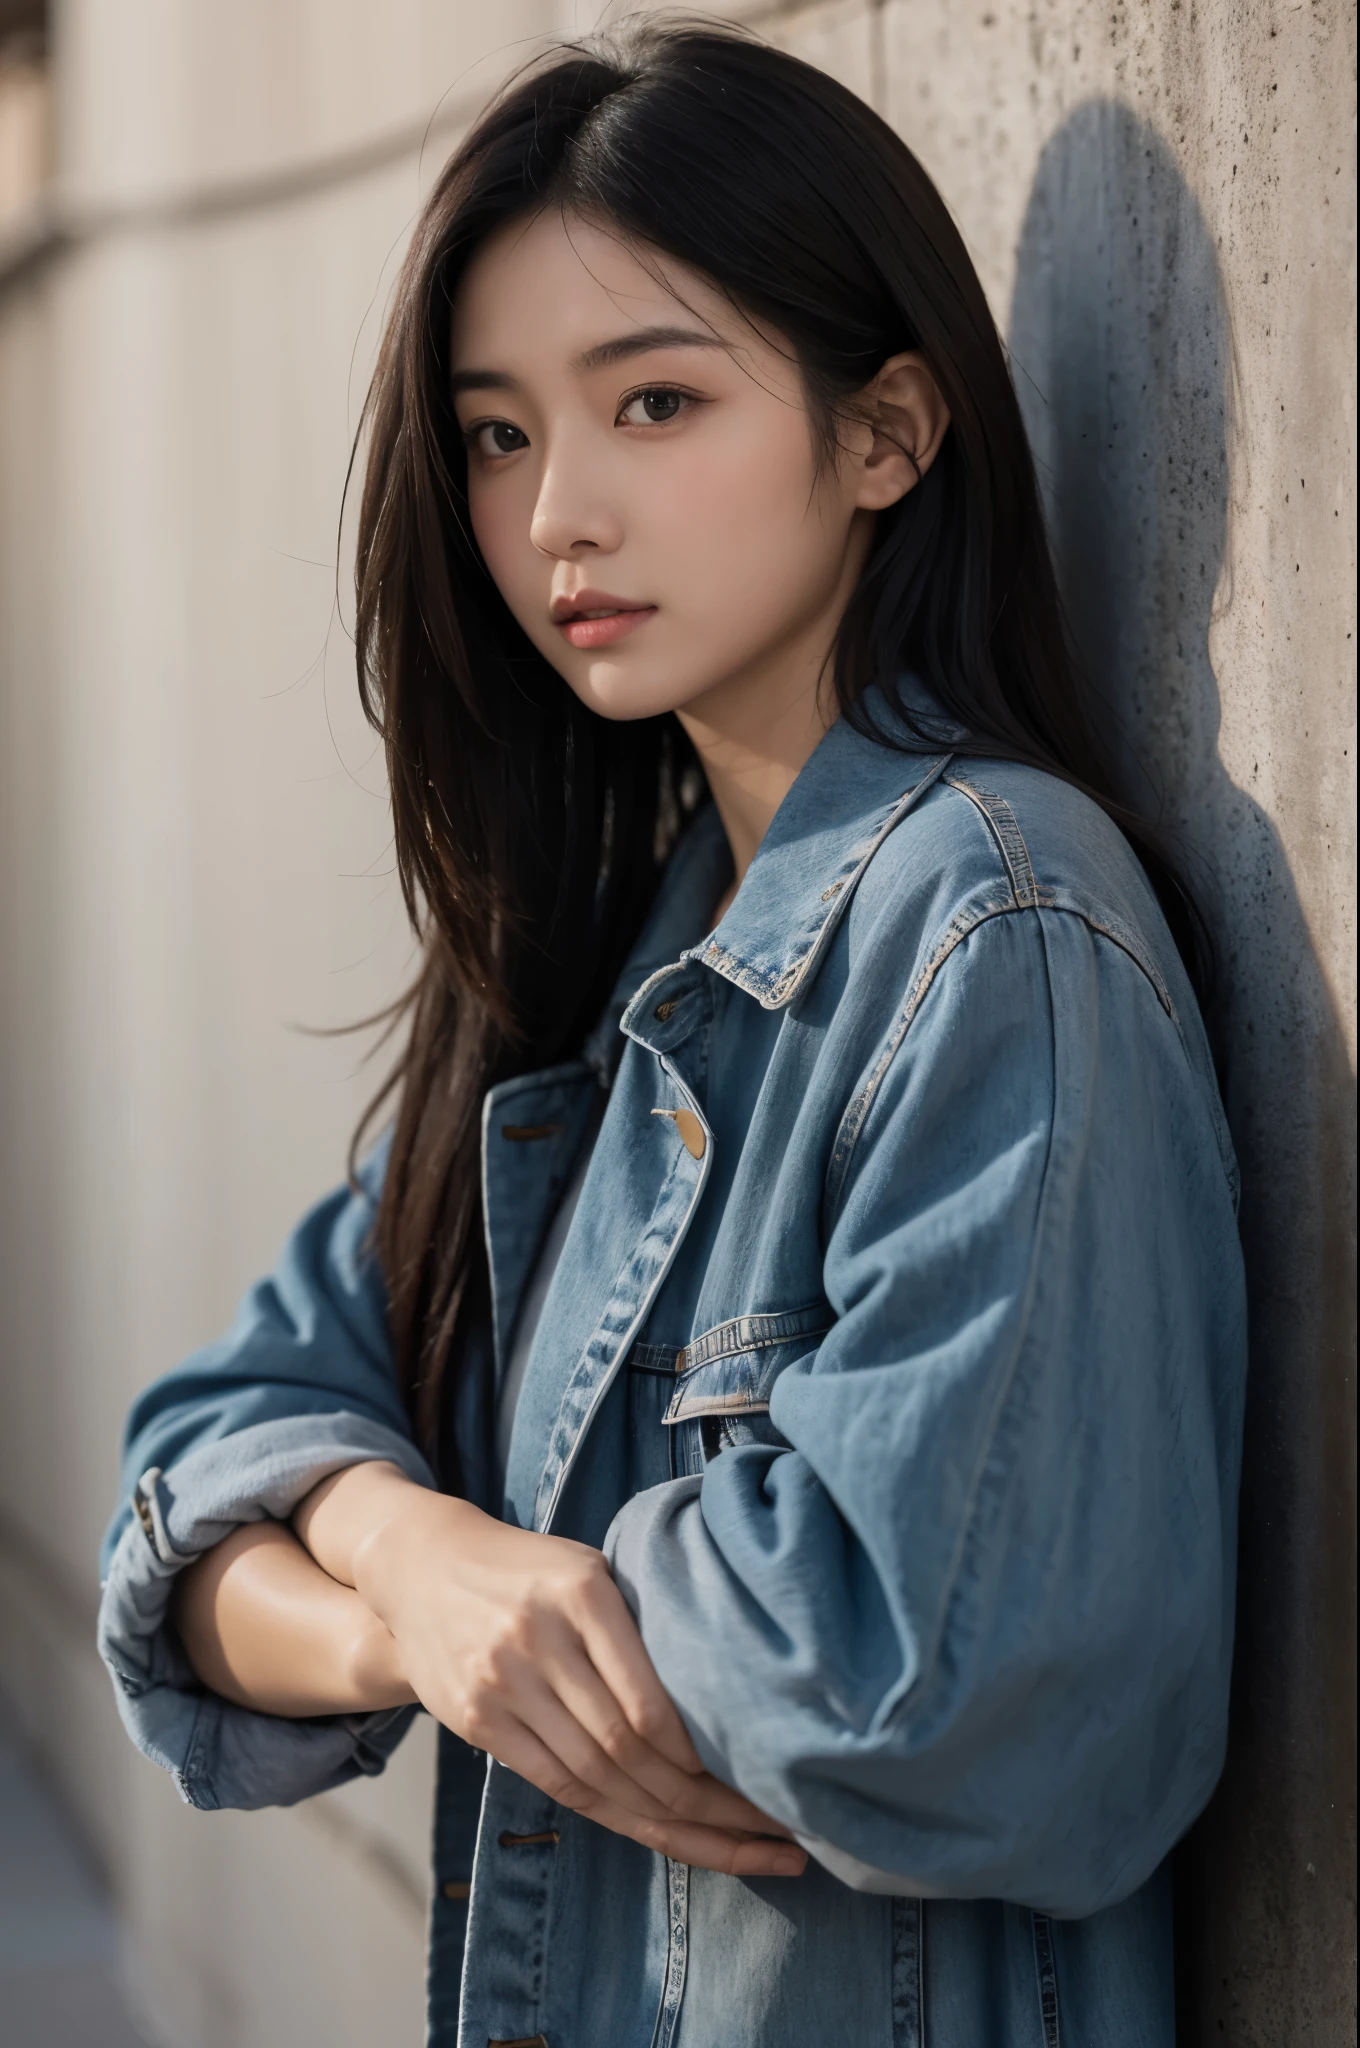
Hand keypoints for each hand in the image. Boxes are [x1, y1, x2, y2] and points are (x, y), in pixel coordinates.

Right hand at [294, 1463, 805, 1877]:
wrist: (422, 1568)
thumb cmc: (531, 1570)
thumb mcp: (589, 1569)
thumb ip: (640, 1624)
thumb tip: (725, 1693)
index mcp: (581, 1593)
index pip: (649, 1703)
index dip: (703, 1758)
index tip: (761, 1783)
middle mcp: (538, 1641)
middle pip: (628, 1750)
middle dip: (706, 1804)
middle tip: (776, 1833)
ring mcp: (501, 1686)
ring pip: (595, 1778)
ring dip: (671, 1823)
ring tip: (738, 1850)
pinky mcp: (477, 1722)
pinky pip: (557, 1783)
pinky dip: (616, 1812)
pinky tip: (666, 1832)